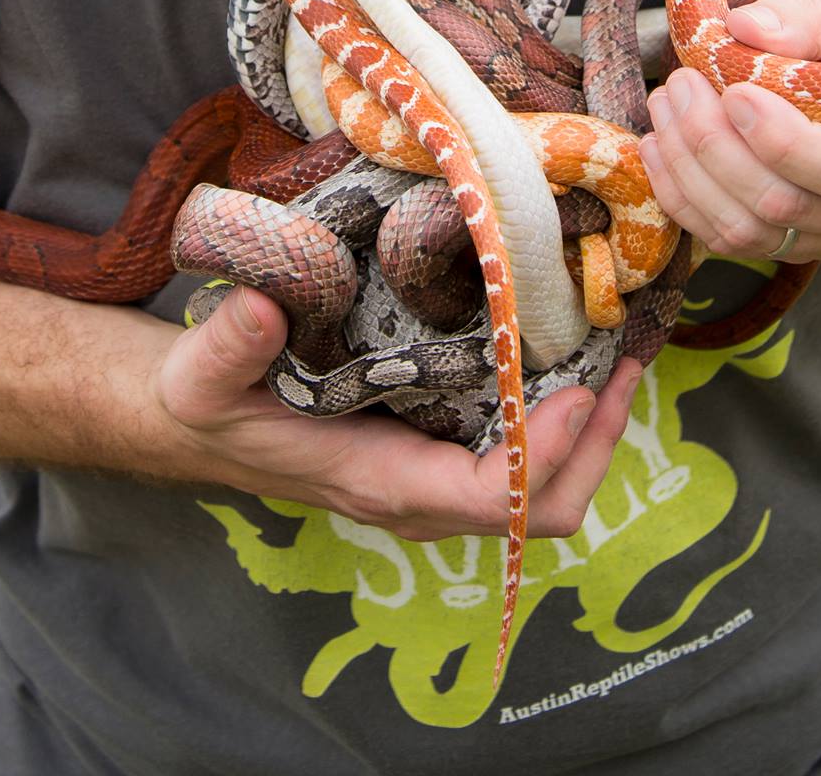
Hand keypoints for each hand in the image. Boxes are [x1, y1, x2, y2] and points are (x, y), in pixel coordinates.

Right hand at [153, 285, 643, 539]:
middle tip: (624, 367)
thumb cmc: (206, 401)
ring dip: (588, 434)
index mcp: (376, 480)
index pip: (484, 498)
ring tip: (620, 355)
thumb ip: (228, 346)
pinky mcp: (436, 447)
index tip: (574, 390)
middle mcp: (418, 492)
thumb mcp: (201, 372)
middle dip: (591, 448)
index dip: (540, 457)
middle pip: (537, 511)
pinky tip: (572, 353)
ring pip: (539, 492)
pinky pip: (519, 457)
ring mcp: (432, 476)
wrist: (196, 421)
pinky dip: (560, 417)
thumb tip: (261, 309)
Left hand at [639, 0, 820, 262]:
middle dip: (715, 146)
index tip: (732, 88)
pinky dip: (685, 198)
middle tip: (681, 83)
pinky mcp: (802, 241)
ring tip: (665, 107)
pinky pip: (733, 238)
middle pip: (784, 206)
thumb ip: (810, 15)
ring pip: (749, 232)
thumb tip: (743, 26)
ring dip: (690, 173)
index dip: (779, 139)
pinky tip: (661, 146)